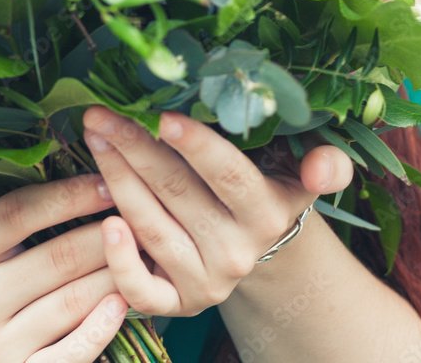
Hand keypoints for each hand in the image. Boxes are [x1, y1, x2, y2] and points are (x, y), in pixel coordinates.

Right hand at [0, 173, 127, 362]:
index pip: (18, 212)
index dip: (68, 195)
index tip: (108, 181)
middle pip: (56, 256)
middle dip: (106, 233)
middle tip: (142, 214)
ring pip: (72, 300)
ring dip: (116, 272)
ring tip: (146, 250)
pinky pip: (72, 352)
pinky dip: (101, 328)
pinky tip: (124, 303)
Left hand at [81, 107, 353, 318]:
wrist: (258, 256)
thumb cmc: (265, 192)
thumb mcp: (296, 175)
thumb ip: (324, 166)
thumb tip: (325, 168)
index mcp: (266, 213)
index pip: (228, 175)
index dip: (196, 146)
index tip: (163, 116)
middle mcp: (236, 252)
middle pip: (177, 192)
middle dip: (134, 148)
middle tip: (101, 114)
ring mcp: (205, 282)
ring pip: (152, 228)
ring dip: (116, 180)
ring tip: (95, 139)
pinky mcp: (177, 305)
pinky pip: (143, 291)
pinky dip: (120, 260)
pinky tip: (103, 221)